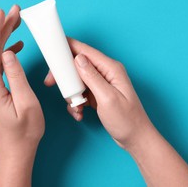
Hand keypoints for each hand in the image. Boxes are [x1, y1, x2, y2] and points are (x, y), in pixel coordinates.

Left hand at [0, 6, 44, 186]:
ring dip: (5, 36)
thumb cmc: (25, 129)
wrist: (15, 148)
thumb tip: (9, 52)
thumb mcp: (26, 103)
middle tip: (16, 10)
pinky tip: (17, 46)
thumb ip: (17, 76)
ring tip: (18, 22)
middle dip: (2, 27)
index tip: (4, 12)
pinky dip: (6, 51)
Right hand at [44, 38, 187, 185]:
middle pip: (77, 64)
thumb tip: (78, 58)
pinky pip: (80, 92)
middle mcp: (106, 73)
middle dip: (64, 76)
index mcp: (111, 68)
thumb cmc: (127, 119)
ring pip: (76, 80)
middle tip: (51, 84)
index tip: (51, 50)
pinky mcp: (98, 94)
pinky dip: (76, 102)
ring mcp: (102, 83)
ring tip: (76, 107)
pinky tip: (80, 113)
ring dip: (71, 93)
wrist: (135, 138)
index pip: (85, 50)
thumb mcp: (107, 98)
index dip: (67, 48)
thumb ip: (92, 77)